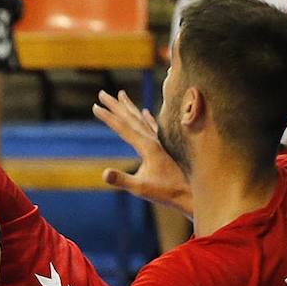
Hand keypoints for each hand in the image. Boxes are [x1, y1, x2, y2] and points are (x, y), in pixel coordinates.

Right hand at [92, 89, 192, 215]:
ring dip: (130, 107)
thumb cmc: (165, 192)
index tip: (95, 106)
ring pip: (142, 118)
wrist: (191, 192)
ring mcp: (161, 141)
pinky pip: (154, 126)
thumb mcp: (139, 188)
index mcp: (146, 146)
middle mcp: (153, 139)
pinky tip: (145, 111)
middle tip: (102, 93)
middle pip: (130, 118)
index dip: (108, 117)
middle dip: (115, 105)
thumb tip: (104, 173)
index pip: (122, 127)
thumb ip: (121, 179)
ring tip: (121, 95)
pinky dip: (147, 117)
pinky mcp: (167, 146)